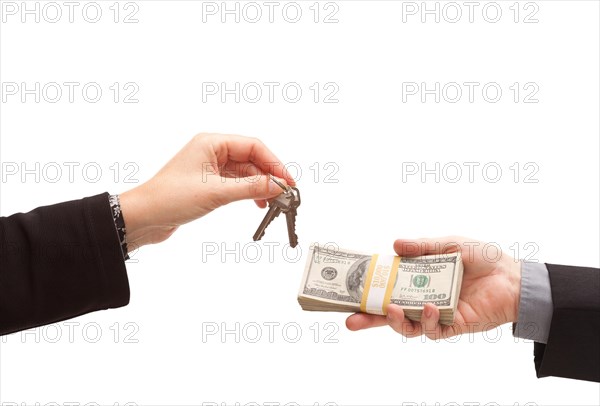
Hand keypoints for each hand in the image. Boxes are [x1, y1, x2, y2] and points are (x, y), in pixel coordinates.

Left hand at [119, 133, 294, 249]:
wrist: (143, 217)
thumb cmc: (168, 198)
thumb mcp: (216, 193)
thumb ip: (250, 188)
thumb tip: (277, 185)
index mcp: (211, 142)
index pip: (253, 146)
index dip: (273, 163)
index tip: (287, 180)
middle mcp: (211, 151)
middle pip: (251, 159)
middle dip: (269, 175)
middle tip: (284, 193)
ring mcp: (210, 168)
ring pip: (245, 173)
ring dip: (260, 186)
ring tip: (273, 201)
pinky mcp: (208, 184)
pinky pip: (236, 184)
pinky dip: (249, 192)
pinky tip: (257, 203)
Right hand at [346, 236, 521, 338]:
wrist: (514, 277)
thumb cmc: (484, 258)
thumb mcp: (450, 244)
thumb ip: (423, 247)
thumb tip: (394, 245)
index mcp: (419, 277)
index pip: (388, 284)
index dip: (370, 288)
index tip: (350, 288)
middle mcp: (422, 297)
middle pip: (389, 311)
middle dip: (368, 317)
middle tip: (350, 320)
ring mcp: (435, 313)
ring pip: (406, 325)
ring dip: (394, 321)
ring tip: (390, 309)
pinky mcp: (452, 325)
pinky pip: (432, 329)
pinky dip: (426, 319)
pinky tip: (429, 307)